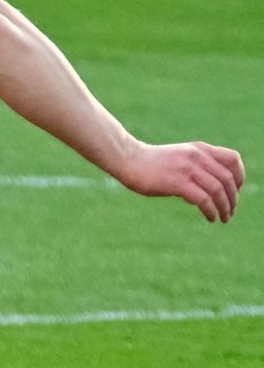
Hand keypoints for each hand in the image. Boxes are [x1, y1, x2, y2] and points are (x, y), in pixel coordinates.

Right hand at [115, 141, 244, 222]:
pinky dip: (211, 211)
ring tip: (224, 218)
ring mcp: (188, 169)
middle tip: (230, 211)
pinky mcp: (177, 182)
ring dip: (225, 207)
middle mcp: (197, 157)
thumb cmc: (150, 163)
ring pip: (218, 190)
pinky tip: (210, 218)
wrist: (128, 159)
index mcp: (200, 149)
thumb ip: (195, 169)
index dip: (239, 176)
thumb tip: (206, 194)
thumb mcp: (179, 158)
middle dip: (233, 198)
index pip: (233, 159)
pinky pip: (203, 199)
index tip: (235, 191)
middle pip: (228, 179)